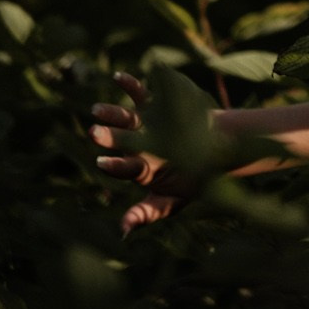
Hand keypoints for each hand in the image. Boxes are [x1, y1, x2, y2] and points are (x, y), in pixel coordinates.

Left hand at [87, 72, 197, 233]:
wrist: (215, 151)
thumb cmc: (190, 180)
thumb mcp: (171, 202)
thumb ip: (147, 213)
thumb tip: (122, 231)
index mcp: (139, 168)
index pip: (124, 167)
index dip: (114, 165)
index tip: (102, 163)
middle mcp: (137, 144)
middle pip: (119, 139)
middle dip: (107, 136)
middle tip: (94, 132)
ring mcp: (145, 124)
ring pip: (124, 116)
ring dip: (111, 112)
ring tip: (98, 109)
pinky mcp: (155, 105)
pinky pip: (141, 93)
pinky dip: (130, 84)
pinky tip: (118, 78)